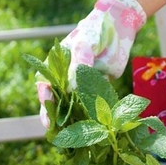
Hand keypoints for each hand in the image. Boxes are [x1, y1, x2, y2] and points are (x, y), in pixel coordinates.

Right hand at [36, 0, 145, 126]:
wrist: (120, 27)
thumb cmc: (96, 31)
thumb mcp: (84, 44)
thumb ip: (78, 64)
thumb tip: (70, 88)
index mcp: (56, 66)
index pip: (46, 87)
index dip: (45, 101)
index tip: (48, 114)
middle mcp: (67, 79)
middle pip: (58, 101)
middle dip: (56, 117)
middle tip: (54, 132)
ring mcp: (82, 85)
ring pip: (74, 106)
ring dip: (73, 120)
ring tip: (71, 137)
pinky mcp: (98, 89)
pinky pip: (93, 105)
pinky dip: (92, 116)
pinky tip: (93, 128)